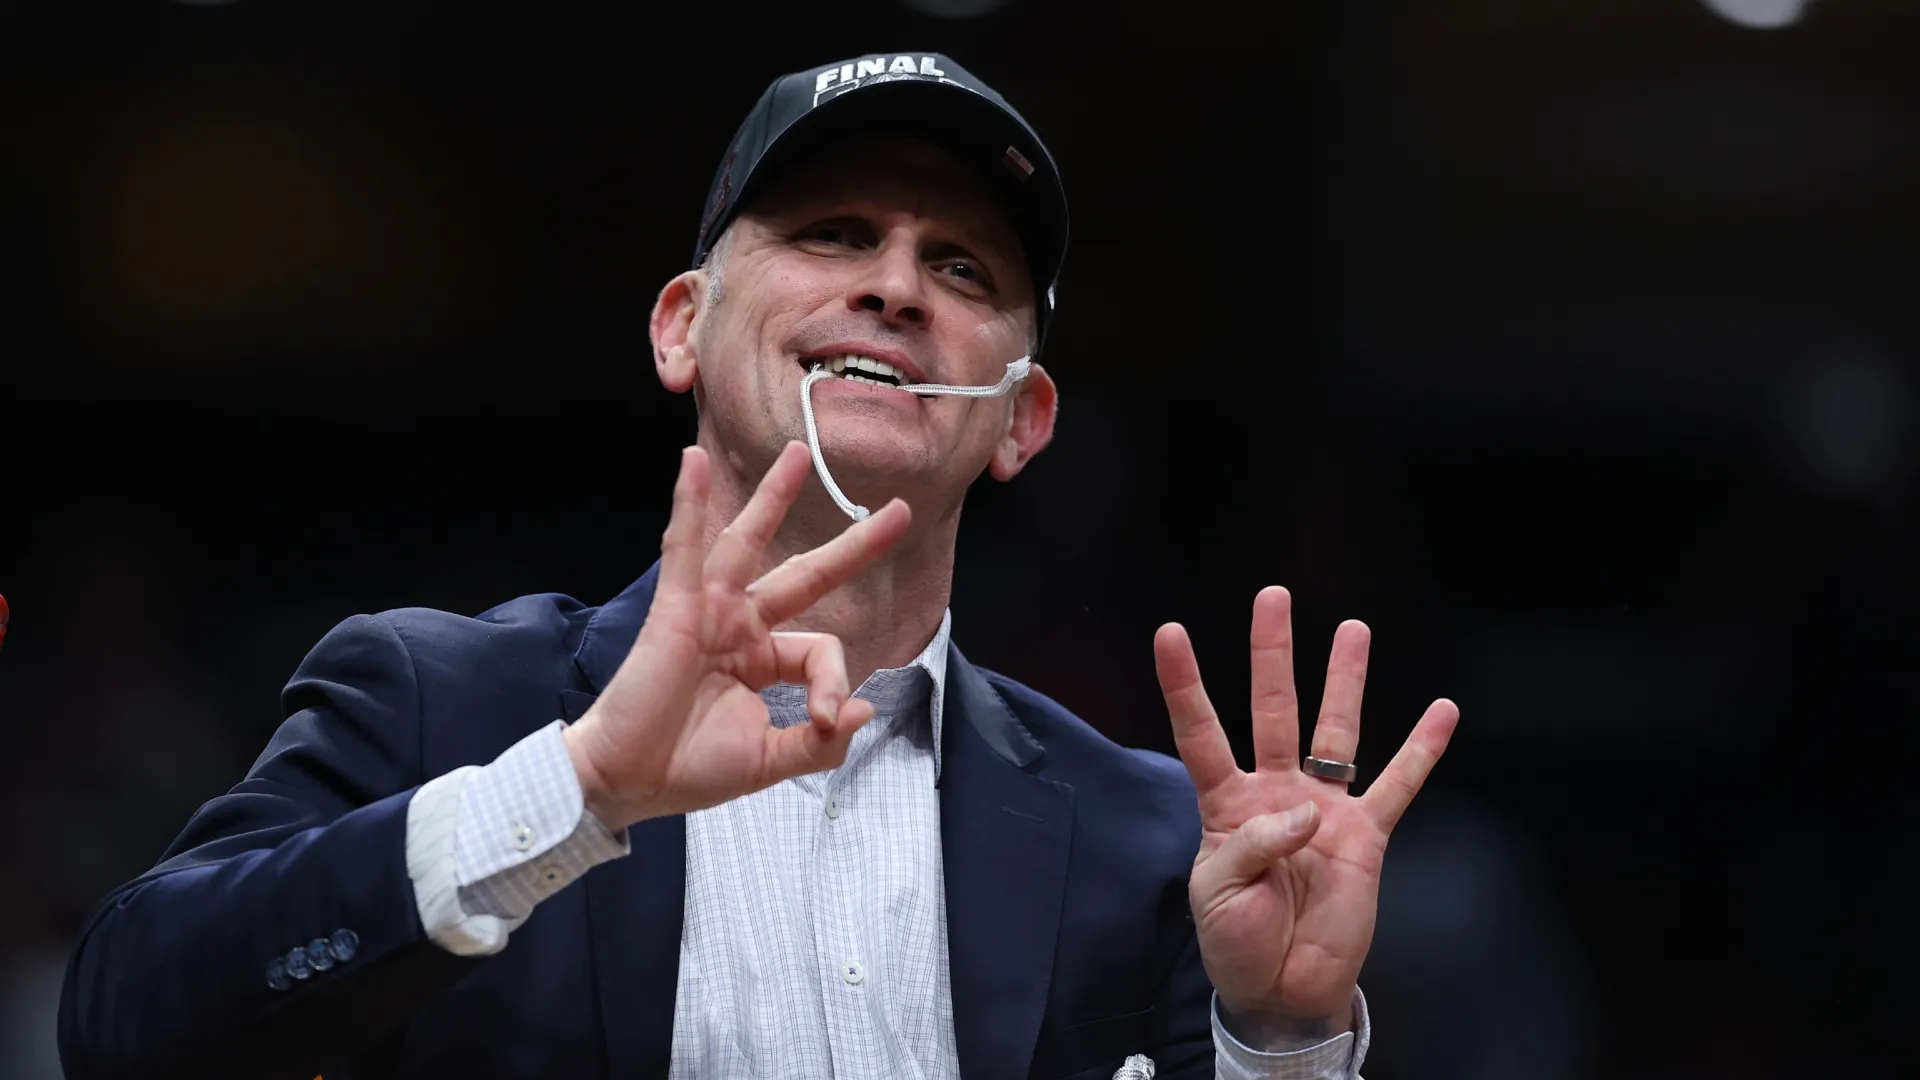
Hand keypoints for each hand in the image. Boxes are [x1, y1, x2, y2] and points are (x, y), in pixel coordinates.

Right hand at [563, 441, 911, 829]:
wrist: (626, 783)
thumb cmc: (688, 769)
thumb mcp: (769, 761)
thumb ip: (819, 743)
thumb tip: (865, 710)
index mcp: (761, 659)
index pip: (820, 651)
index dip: (834, 683)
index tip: (828, 720)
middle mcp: (740, 627)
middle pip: (806, 575)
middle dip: (852, 545)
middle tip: (898, 513)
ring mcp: (708, 612)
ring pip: (748, 544)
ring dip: (774, 497)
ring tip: (800, 454)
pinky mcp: (675, 609)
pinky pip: (684, 549)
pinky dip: (689, 505)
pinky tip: (692, 463)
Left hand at [1154, 586, 1457, 1037]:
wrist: (1283, 989)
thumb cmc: (1235, 941)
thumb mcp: (1218, 895)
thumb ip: (1254, 844)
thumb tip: (1307, 812)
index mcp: (1224, 803)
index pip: (1200, 732)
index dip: (1184, 684)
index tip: (1169, 631)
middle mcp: (1274, 792)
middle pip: (1272, 710)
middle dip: (1271, 654)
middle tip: (1274, 597)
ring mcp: (1322, 809)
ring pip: (1335, 731)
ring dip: (1344, 681)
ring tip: (1352, 628)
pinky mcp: (1365, 837)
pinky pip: (1397, 786)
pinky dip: (1421, 751)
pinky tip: (1443, 712)